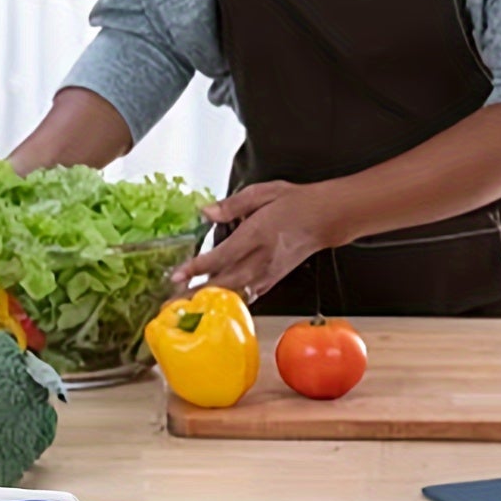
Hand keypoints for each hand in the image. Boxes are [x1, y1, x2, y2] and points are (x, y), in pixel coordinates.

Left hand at [170, 180, 329, 305]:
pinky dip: (232, 302)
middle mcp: (262, 257)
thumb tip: (206, 212)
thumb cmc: (294, 203)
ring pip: (237, 292)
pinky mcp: (274, 279)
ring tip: (188, 308)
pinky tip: (215, 307)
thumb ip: (231, 205)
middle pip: (226, 280)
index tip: (177, 275)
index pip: (223, 255)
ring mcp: (269, 271)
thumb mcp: (262, 192)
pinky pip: (249, 294)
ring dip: (211, 301)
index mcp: (257, 234)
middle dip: (198, 293)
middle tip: (173, 302)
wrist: (326, 218)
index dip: (198, 267)